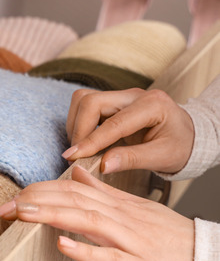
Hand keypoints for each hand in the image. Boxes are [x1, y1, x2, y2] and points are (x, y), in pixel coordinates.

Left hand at [0, 165, 194, 260]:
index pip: (73, 188)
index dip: (40, 190)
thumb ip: (103, 192)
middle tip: (3, 207)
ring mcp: (131, 240)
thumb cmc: (169, 237)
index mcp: (119, 204)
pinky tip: (61, 245)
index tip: (13, 196)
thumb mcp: (135, 208)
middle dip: (36, 201)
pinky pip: (110, 257)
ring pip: (89, 221)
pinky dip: (86, 250)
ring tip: (22, 214)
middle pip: (75, 200)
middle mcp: (122, 217)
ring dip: (53, 215)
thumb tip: (75, 173)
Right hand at [62, 88, 194, 173]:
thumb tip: (102, 165)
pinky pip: (85, 105)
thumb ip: (132, 159)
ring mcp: (122, 96)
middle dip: (79, 130)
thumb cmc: (180, 146)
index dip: (91, 141)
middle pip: (91, 102)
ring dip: (76, 124)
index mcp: (153, 105)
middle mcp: (134, 94)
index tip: (73, 157)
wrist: (188, 136)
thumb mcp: (163, 157)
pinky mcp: (112, 101)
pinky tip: (87, 141)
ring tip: (82, 148)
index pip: (113, 122)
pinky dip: (79, 123)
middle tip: (77, 156)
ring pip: (84, 100)